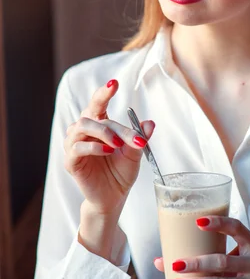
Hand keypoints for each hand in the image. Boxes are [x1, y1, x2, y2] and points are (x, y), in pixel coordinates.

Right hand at [64, 79, 154, 215]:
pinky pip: (77, 146)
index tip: (115, 82)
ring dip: (103, 133)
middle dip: (113, 124)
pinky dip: (94, 147)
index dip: (104, 92)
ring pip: (82, 125)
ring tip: (117, 145)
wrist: (113, 196)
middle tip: (132, 138)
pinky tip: (107, 151)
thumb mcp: (135, 153)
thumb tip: (149, 123)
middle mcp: (84, 130)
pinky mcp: (71, 160)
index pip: (98, 103)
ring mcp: (74, 144)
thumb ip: (139, 138)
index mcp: (99, 124)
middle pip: (92, 113)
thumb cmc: (122, 172)